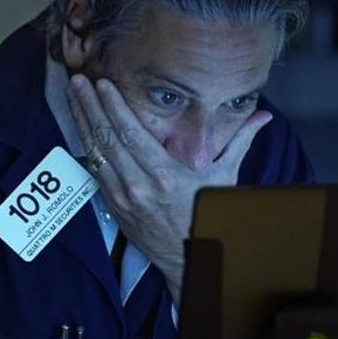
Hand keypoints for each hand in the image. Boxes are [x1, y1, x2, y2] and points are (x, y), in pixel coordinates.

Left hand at [66, 74, 271, 303]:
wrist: (189, 258)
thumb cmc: (208, 214)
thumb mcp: (224, 178)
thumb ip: (240, 141)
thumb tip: (264, 115)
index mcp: (166, 176)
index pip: (132, 135)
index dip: (114, 107)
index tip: (103, 84)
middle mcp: (140, 187)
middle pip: (107, 140)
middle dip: (90, 107)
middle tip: (77, 81)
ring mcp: (123, 198)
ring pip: (95, 153)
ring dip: (82, 122)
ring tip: (73, 95)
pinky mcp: (114, 207)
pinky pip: (95, 171)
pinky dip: (85, 147)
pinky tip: (80, 127)